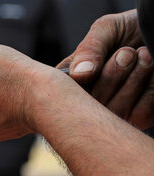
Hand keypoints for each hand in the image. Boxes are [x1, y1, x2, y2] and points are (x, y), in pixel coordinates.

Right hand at [58, 10, 153, 128]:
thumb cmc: (132, 29)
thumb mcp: (107, 29)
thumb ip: (89, 49)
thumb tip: (78, 75)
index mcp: (74, 80)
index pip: (59, 98)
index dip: (73, 90)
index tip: (92, 70)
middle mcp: (90, 101)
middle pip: (88, 110)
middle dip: (110, 78)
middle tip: (126, 53)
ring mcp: (113, 113)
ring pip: (115, 112)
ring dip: (132, 81)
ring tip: (143, 55)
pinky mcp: (138, 118)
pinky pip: (139, 115)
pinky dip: (148, 89)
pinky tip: (152, 71)